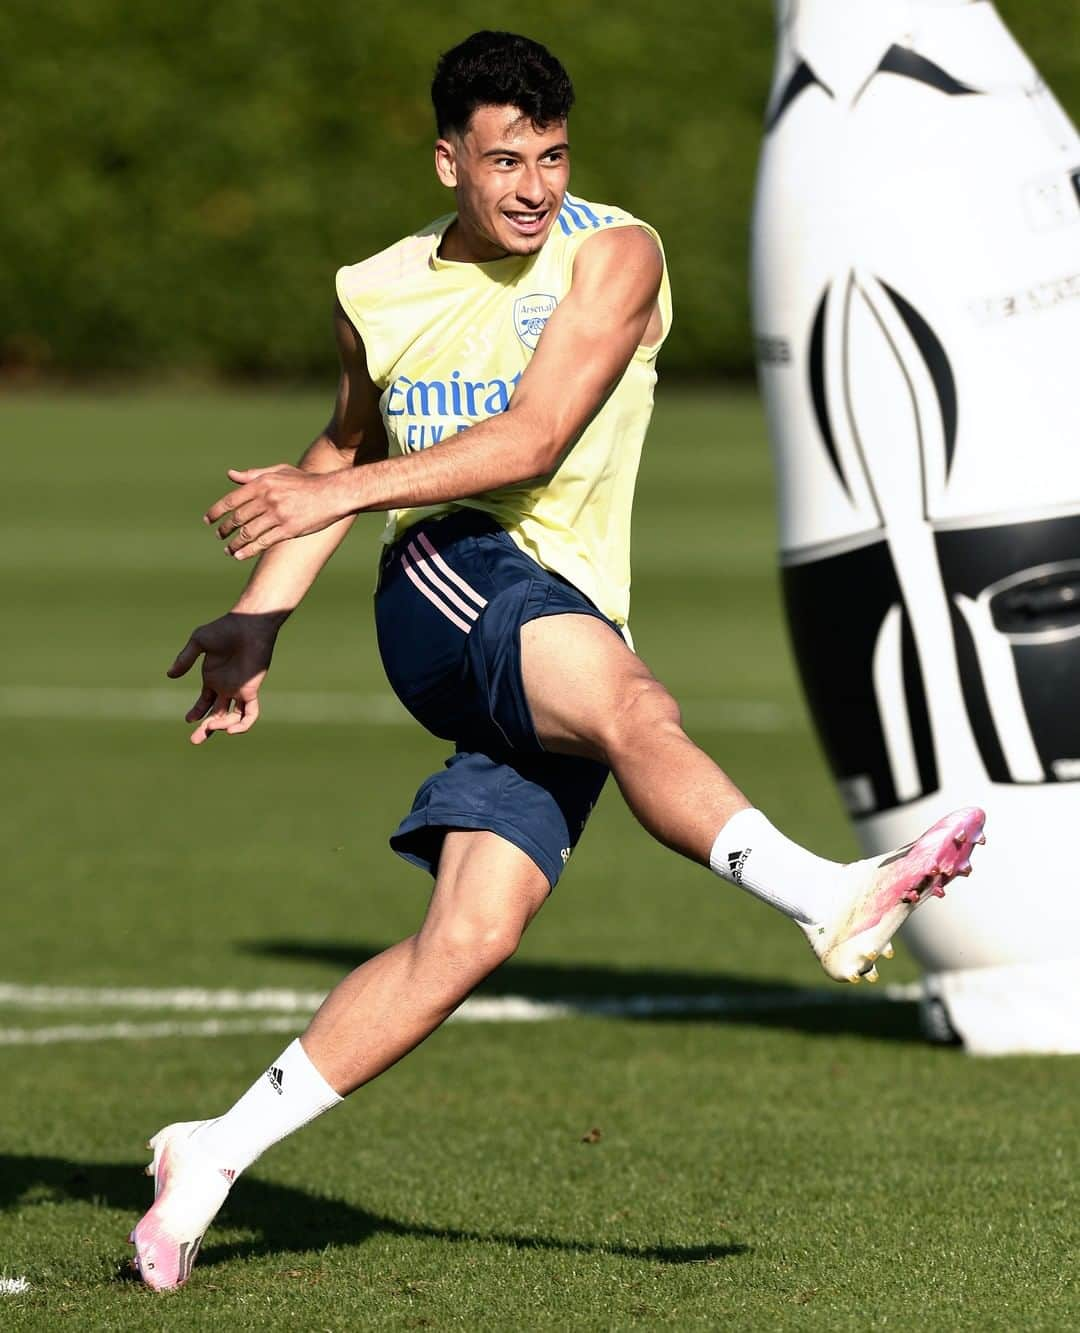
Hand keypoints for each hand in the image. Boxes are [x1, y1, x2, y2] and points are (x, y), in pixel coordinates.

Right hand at [167, 612, 283, 743]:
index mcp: (213, 678)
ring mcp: (239, 689)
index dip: (197, 713)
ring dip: (220, 726)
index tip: (188, 719)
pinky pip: (249, 714)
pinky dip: (242, 725)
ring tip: (211, 725)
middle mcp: (226, 687)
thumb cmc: (225, 629)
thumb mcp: (198, 642)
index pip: (204, 703)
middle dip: (205, 729)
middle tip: (194, 741)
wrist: (248, 625)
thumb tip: (169, 675)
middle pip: (216, 714)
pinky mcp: (251, 689)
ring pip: (231, 717)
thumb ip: (185, 659)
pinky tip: (230, 729)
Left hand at [205, 465, 350, 559]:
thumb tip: (230, 475)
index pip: (232, 500)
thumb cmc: (305, 482)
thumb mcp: (279, 471)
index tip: (208, 520)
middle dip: (225, 529)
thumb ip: (253, 474)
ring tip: (228, 550)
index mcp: (262, 483)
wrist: (332, 493)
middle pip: (238, 518)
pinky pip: (263, 543)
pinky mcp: (288, 530)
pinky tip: (239, 556)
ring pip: (248, 533)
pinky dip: (248, 551)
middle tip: (219, 536)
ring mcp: (278, 515)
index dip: (217, 512)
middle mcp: (267, 499)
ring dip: (234, 543)